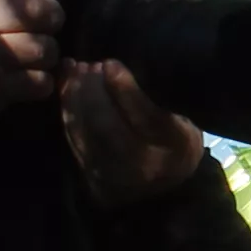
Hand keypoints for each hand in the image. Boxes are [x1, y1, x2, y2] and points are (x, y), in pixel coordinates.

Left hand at [63, 58, 209, 208]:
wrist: (165, 187)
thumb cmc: (177, 142)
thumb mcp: (184, 120)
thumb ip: (160, 98)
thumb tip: (128, 63)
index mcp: (174, 147)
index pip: (146, 119)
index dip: (124, 89)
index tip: (111, 63)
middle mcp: (141, 166)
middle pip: (107, 126)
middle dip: (93, 90)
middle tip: (91, 64)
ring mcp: (111, 173)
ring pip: (84, 131)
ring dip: (76, 95)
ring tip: (78, 68)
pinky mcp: (88, 171)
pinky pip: (71, 135)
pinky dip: (66, 106)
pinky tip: (67, 82)